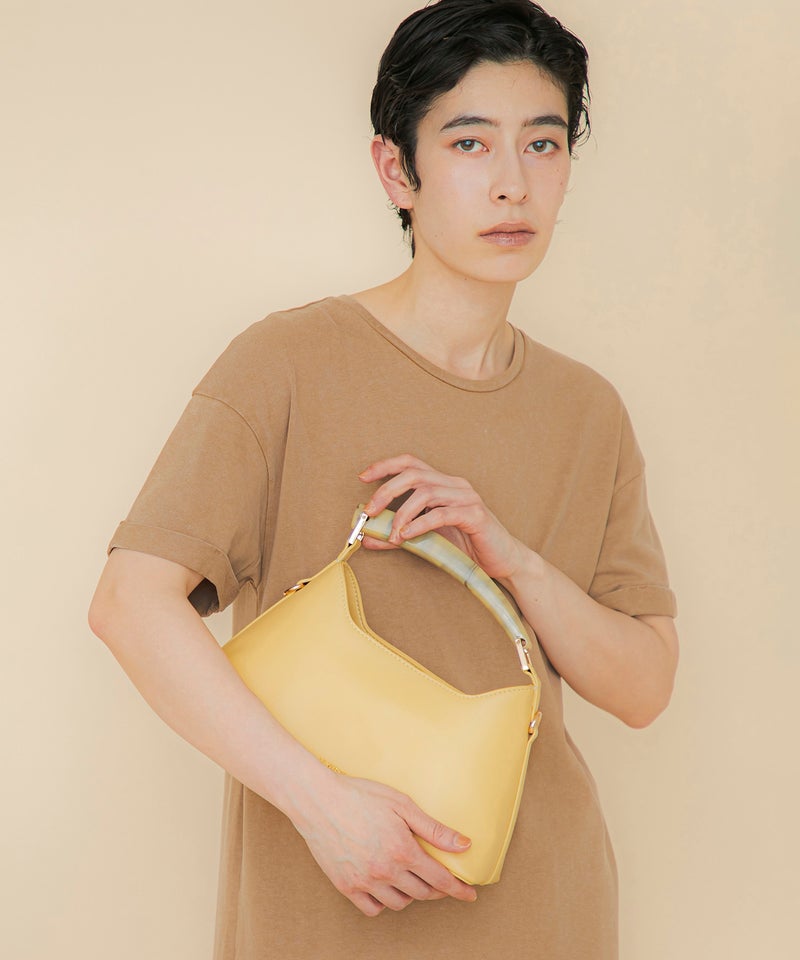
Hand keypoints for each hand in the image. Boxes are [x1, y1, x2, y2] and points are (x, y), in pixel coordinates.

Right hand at [293, 774, 476, 916]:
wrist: (318, 800)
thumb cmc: (360, 796)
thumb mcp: (402, 804)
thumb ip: (434, 829)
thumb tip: (464, 845)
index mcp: (402, 850)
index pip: (440, 879)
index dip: (458, 889)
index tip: (470, 895)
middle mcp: (385, 871)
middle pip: (422, 893)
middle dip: (437, 890)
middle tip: (441, 881)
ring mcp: (364, 881)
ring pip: (399, 903)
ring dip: (411, 894)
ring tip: (411, 878)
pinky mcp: (346, 886)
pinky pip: (373, 908)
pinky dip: (384, 901)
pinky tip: (386, 886)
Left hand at [358, 454, 524, 581]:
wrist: (503, 562)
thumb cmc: (467, 547)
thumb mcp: (427, 539)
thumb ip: (399, 535)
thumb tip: (368, 538)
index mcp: (443, 483)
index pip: (411, 463)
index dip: (385, 466)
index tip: (363, 477)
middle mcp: (455, 484)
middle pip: (414, 474)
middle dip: (386, 491)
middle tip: (370, 512)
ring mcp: (467, 498)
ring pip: (426, 492)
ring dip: (402, 513)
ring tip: (392, 534)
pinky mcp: (475, 515)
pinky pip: (442, 514)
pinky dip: (420, 524)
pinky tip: (408, 535)